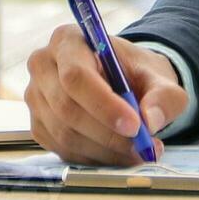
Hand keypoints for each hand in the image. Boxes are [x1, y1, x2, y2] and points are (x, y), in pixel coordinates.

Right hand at [23, 25, 188, 164]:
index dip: (103, 105)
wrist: (124, 82)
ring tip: (138, 151)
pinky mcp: (39, 126)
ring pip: (65, 134)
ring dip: (105, 150)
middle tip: (142, 145)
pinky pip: (63, 150)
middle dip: (107, 133)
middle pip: (67, 108)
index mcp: (67, 40)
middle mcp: (43, 66)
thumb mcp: (159, 77)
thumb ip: (162, 95)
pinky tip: (118, 153)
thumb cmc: (136, 73)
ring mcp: (36, 98)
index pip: (75, 76)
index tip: (135, 125)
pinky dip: (94, 158)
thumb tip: (151, 120)